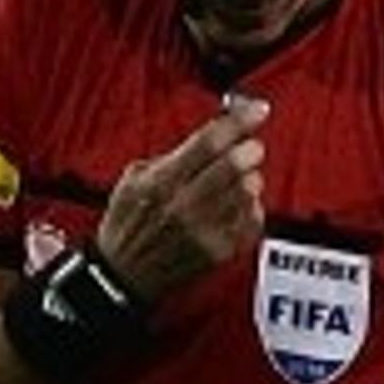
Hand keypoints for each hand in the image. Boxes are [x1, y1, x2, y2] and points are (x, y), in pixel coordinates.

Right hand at [94, 94, 270, 298]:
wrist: (126, 273)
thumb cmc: (129, 221)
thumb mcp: (135, 178)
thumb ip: (174, 156)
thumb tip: (214, 136)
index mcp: (162, 181)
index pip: (208, 143)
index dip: (238, 122)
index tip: (258, 110)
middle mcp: (185, 206)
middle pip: (234, 166)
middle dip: (250, 149)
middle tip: (250, 147)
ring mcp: (206, 231)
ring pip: (248, 191)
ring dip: (250, 178)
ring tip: (239, 178)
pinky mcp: (221, 251)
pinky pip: (252, 218)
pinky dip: (251, 206)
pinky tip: (238, 204)